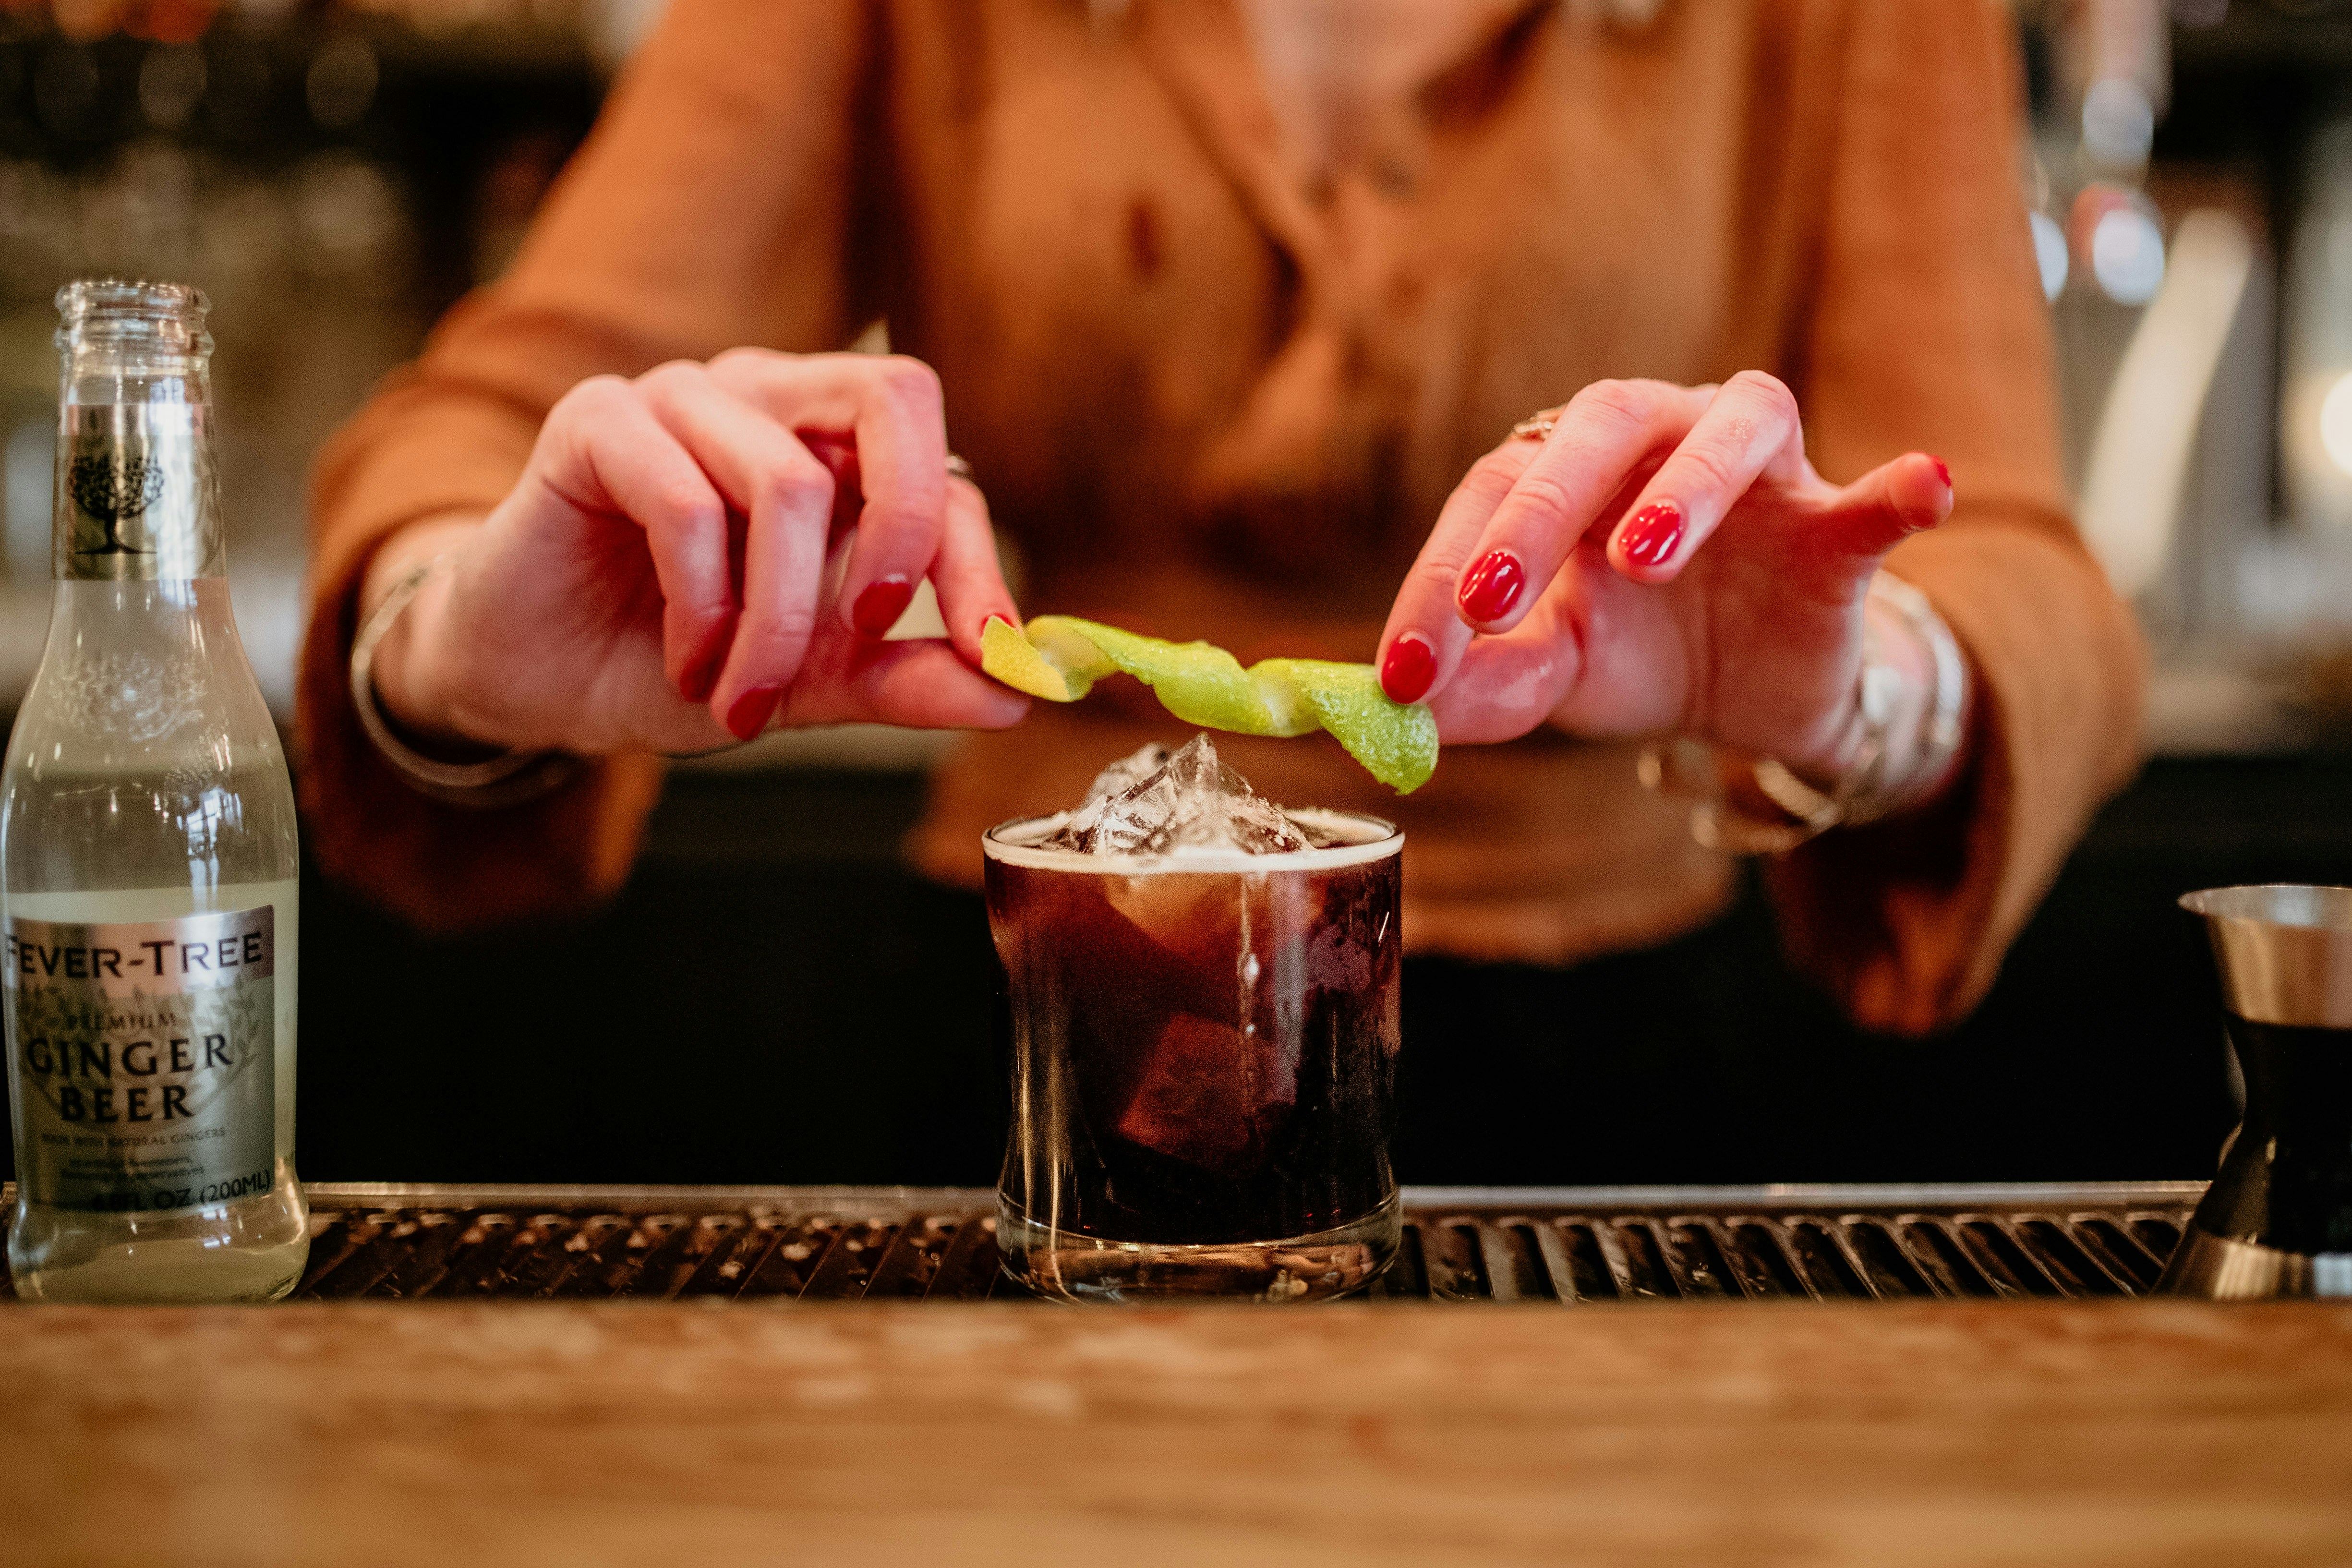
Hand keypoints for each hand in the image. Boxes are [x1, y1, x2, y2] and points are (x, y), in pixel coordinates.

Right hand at [363, 350, 1026, 756]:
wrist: (533, 676)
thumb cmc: (669, 659)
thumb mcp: (807, 685)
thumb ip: (904, 679)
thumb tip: (1018, 692)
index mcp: (836, 452)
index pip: (948, 476)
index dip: (979, 567)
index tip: (992, 658)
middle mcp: (771, 401)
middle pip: (892, 394)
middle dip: (903, 523)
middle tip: (871, 628)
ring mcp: (684, 398)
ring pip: (784, 482)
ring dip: (772, 620)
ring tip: (735, 693)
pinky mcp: (599, 419)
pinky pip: (684, 499)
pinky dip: (699, 603)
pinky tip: (684, 660)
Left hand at [1378, 372, 1957, 790]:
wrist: (1749, 696)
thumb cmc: (1635, 655)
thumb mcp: (1554, 677)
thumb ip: (1487, 684)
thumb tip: (1404, 707)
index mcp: (1569, 467)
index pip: (1493, 491)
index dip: (1441, 578)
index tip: (1408, 669)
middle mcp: (1660, 437)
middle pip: (1598, 428)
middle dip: (1540, 514)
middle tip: (1493, 599)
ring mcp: (1762, 473)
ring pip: (1732, 430)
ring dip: (1687, 484)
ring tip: (1645, 553)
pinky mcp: (1842, 529)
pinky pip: (1877, 500)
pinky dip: (1901, 488)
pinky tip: (1924, 484)